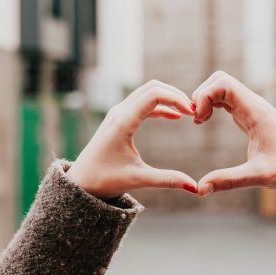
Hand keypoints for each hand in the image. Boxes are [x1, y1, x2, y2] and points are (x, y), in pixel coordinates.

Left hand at [66, 80, 198, 198]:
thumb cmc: (105, 180)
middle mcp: (119, 112)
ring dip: (168, 98)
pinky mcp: (118, 119)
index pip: (154, 94)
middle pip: (152, 87)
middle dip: (175, 94)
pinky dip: (160, 106)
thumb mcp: (138, 179)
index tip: (192, 113)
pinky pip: (142, 104)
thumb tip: (195, 187)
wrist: (80, 182)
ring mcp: (118, 113)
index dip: (176, 99)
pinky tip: (174, 117)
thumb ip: (167, 180)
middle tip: (194, 110)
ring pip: (147, 93)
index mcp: (123, 122)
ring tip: (187, 112)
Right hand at [191, 71, 275, 194]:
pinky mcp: (250, 115)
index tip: (198, 119)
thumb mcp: (259, 176)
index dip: (205, 96)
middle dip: (202, 95)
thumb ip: (229, 180)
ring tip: (199, 121)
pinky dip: (212, 105)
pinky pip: (226, 99)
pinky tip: (205, 121)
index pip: (223, 84)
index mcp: (254, 110)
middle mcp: (252, 104)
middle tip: (196, 120)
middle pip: (219, 80)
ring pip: (221, 88)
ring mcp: (251, 108)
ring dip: (206, 99)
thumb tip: (200, 188)